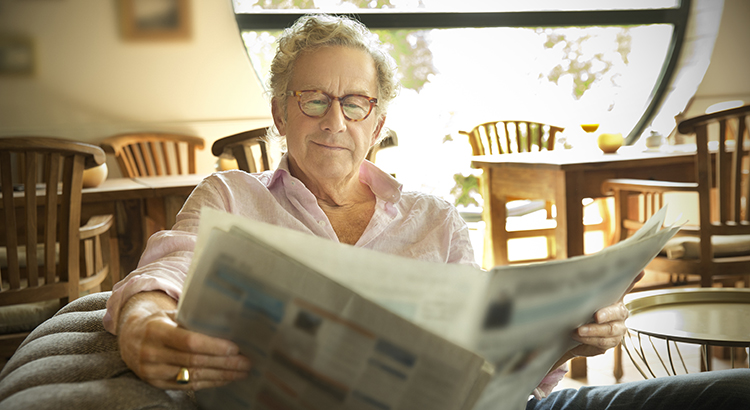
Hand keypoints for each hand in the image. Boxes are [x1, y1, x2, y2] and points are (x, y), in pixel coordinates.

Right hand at [117, 291, 251, 389]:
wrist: (128, 337)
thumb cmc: (157, 322)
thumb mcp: (168, 314)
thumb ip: (191, 318)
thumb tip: (228, 319)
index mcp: (156, 330)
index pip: (189, 341)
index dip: (214, 346)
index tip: (235, 348)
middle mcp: (152, 353)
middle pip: (194, 361)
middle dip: (224, 363)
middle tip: (246, 362)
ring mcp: (152, 371)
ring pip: (193, 376)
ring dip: (221, 375)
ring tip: (242, 371)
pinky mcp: (156, 383)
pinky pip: (188, 386)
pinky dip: (209, 382)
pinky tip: (225, 378)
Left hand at [567, 270, 642, 357]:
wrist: (571, 333)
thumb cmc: (580, 311)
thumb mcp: (582, 296)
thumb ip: (590, 283)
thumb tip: (599, 264)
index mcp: (616, 298)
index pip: (626, 285)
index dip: (633, 279)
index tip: (639, 272)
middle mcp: (620, 314)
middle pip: (617, 313)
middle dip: (606, 314)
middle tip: (596, 316)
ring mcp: (617, 330)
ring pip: (610, 331)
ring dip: (593, 331)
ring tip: (578, 330)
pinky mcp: (609, 344)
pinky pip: (602, 343)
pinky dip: (588, 340)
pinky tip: (577, 336)